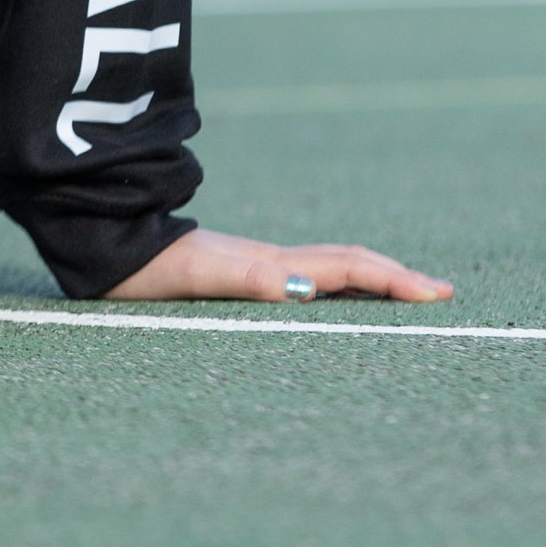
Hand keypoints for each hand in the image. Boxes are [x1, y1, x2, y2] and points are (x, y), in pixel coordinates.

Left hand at [106, 225, 453, 305]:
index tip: (438, 295)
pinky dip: (339, 290)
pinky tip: (339, 303)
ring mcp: (256, 267)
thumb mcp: (199, 276)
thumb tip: (304, 286)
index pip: (348, 268)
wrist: (104, 243)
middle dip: (396, 279)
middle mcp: (271, 263)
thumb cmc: (146, 269)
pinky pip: (306, 282)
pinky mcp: (238, 275)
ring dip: (372, 283)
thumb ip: (248, 277)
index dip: (394, 280)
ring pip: (330, 272)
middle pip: (348, 265)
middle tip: (442, 295)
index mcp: (271, 264)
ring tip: (406, 298)